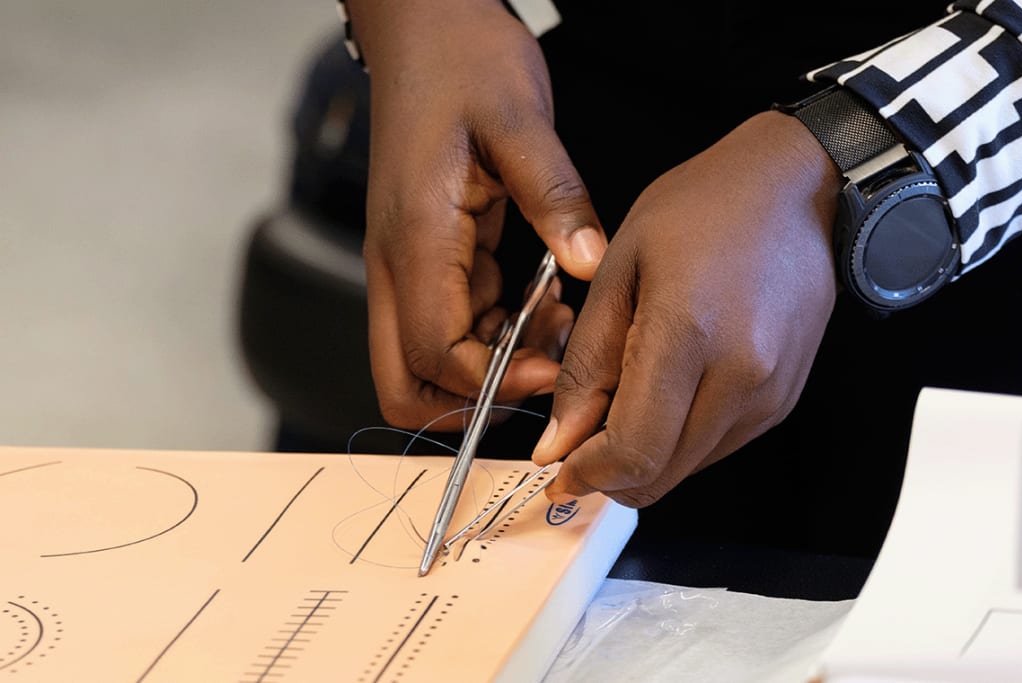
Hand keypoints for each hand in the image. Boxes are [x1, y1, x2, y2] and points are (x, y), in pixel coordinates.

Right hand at [346, 0, 607, 429]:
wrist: (422, 27)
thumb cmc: (459, 60)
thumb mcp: (519, 119)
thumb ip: (554, 196)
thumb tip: (586, 264)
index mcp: (413, 240)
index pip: (435, 355)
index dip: (495, 380)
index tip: (556, 368)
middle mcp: (396, 266)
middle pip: (405, 383)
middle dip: (473, 399)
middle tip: (542, 369)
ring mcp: (405, 266)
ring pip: (432, 361)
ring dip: (494, 364)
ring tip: (556, 323)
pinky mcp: (425, 258)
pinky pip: (453, 325)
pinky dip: (496, 333)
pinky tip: (542, 299)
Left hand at [532, 111, 843, 506]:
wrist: (799, 188)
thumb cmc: (704, 208)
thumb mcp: (618, 269)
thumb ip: (586, 363)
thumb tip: (560, 441)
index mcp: (689, 334)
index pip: (633, 451)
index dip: (587, 474)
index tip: (557, 469)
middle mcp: (741, 376)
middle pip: (661, 475)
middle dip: (610, 474)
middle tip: (580, 441)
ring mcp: (770, 393)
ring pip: (688, 468)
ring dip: (645, 456)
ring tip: (627, 398)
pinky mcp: (784, 399)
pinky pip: (718, 446)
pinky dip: (679, 439)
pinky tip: (668, 391)